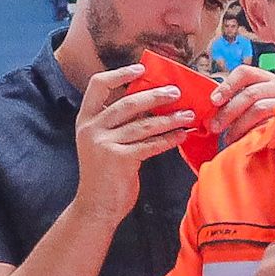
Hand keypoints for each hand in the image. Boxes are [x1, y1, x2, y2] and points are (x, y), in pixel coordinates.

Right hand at [70, 71, 193, 223]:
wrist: (95, 206)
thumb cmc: (105, 174)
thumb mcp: (104, 142)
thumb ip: (119, 123)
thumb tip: (151, 102)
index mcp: (86, 119)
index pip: (98, 85)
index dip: (120, 74)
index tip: (142, 68)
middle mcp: (92, 128)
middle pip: (127, 102)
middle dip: (155, 95)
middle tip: (177, 92)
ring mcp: (104, 143)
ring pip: (143, 124)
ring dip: (169, 119)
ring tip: (188, 116)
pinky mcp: (119, 159)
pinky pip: (150, 145)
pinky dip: (168, 139)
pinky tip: (182, 136)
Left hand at [211, 65, 274, 138]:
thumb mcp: (260, 105)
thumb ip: (241, 104)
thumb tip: (215, 114)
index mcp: (268, 80)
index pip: (245, 73)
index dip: (227, 86)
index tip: (214, 101)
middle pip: (250, 93)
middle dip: (228, 111)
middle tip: (215, 127)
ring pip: (259, 108)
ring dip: (239, 125)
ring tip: (229, 139)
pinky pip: (270, 124)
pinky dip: (255, 133)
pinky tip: (248, 141)